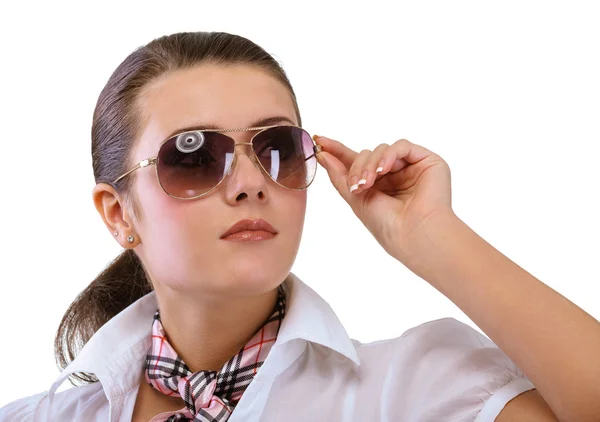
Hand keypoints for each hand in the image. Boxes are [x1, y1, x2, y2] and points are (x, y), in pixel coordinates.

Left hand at [314, 135, 453, 259]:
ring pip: (381, 150)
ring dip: (370, 164)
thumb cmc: (387, 224)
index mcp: (378, 185)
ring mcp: (411, 167)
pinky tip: (384, 170)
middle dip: (357, 167)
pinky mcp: (426, 161)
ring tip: (368, 183)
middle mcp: (394, 175)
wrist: (413, 234)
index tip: (320, 141)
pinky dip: (389, 155)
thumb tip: (322, 155)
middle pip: (367, 155)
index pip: (356, 162)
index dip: (338, 151)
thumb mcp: (355, 199)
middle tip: (355, 185)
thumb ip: (339, 175)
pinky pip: (402, 146)